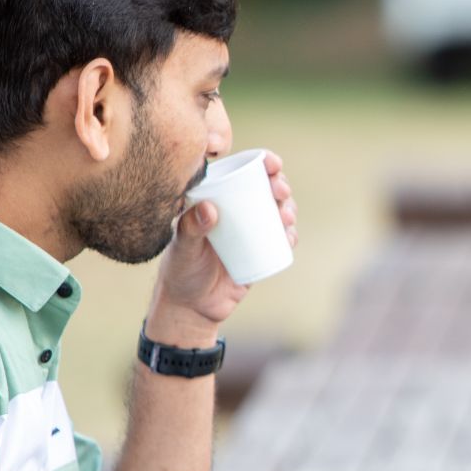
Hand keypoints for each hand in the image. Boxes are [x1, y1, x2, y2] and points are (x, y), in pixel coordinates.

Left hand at [147, 153, 296, 343]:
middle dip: (280, 184)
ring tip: (285, 215)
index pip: (241, 173)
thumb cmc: (181, 272)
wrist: (192, 307)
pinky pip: (282, 240)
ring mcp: (251, 232)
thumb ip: (190, 229)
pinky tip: (290, 237)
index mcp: (217, 199)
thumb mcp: (182, 249)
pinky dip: (290, 236)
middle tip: (280, 190)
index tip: (271, 163)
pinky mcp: (262, 252)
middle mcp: (236, 212)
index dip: (261, 162)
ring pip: (278, 212)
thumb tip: (210, 208)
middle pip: (265, 189)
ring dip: (289, 208)